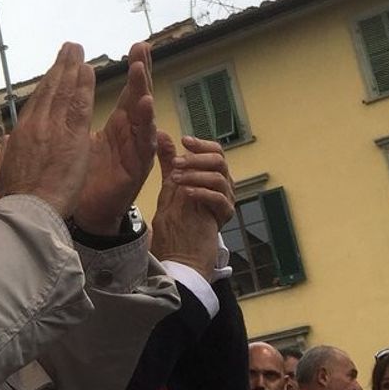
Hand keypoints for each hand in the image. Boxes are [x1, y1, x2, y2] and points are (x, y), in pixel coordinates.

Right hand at [0, 42, 94, 217]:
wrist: (29, 207)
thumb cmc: (19, 195)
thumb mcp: (8, 167)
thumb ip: (13, 149)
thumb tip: (10, 140)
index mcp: (22, 132)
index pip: (39, 100)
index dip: (48, 81)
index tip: (55, 69)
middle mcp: (37, 124)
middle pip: (51, 88)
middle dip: (61, 66)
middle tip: (70, 48)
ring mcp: (54, 128)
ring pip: (65, 91)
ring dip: (73, 68)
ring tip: (78, 51)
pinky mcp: (72, 136)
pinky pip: (80, 105)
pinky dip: (84, 85)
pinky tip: (88, 70)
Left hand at [72, 42, 156, 233]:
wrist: (87, 213)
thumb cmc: (84, 178)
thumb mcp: (82, 141)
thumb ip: (80, 119)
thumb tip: (67, 96)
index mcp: (119, 126)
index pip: (128, 92)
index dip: (134, 70)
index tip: (137, 46)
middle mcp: (130, 134)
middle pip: (139, 97)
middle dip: (142, 72)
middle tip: (143, 47)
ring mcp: (135, 150)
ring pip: (143, 117)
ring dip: (143, 93)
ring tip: (141, 71)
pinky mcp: (136, 168)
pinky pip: (144, 145)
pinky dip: (146, 126)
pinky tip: (145, 108)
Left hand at [149, 134, 233, 278]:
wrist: (183, 254)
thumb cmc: (178, 220)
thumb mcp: (170, 186)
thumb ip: (169, 161)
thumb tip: (162, 135)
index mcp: (212, 176)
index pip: (214, 152)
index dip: (201, 144)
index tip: (184, 141)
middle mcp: (223, 185)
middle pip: (219, 161)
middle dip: (197, 158)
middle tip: (177, 162)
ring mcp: (226, 200)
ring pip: (219, 178)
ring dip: (195, 174)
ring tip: (176, 178)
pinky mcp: (224, 215)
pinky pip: (218, 199)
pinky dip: (202, 192)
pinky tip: (186, 192)